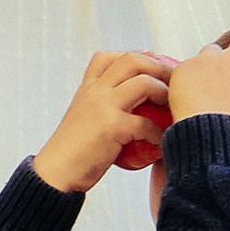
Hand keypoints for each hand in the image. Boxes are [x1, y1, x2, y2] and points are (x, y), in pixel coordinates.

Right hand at [33, 49, 174, 192]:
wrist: (54, 175)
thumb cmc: (71, 153)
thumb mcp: (81, 119)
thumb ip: (99, 108)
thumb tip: (128, 108)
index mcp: (87, 89)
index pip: (108, 57)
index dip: (135, 55)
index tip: (153, 62)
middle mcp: (94, 92)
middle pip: (132, 61)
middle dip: (159, 67)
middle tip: (175, 81)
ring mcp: (103, 107)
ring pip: (144, 82)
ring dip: (164, 92)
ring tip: (173, 105)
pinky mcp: (112, 127)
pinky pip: (145, 123)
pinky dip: (158, 132)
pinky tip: (160, 140)